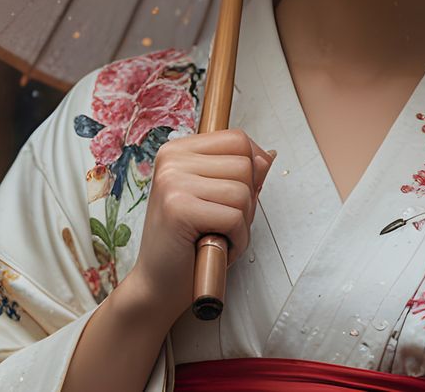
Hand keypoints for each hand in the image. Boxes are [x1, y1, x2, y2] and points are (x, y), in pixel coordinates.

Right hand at [122, 129, 275, 318]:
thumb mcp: (217, 200)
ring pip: (243, 191)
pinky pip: (235, 216)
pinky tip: (215, 247)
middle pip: (245, 163)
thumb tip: (267, 155)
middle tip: (221, 224)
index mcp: (177, 151)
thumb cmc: (189, 245)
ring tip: (217, 236)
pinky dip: (237, 239)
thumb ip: (240, 175)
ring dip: (242, 223)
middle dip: (247, 201)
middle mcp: (171, 159)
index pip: (237, 139)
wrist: (157, 286)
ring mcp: (172, 181)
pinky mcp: (178, 208)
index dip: (253, 168)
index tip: (236, 197)